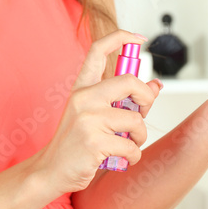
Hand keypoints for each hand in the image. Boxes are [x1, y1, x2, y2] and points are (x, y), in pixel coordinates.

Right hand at [33, 30, 162, 193]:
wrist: (52, 170)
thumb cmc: (77, 143)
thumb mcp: (96, 116)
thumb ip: (124, 101)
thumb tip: (156, 86)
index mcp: (82, 88)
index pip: (98, 50)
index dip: (121, 38)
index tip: (139, 38)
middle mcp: (83, 98)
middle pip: (129, 82)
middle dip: (147, 98)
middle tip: (143, 113)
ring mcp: (87, 120)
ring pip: (135, 121)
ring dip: (140, 137)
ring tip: (131, 144)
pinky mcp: (94, 142)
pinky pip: (131, 146)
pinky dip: (134, 155)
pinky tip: (124, 158)